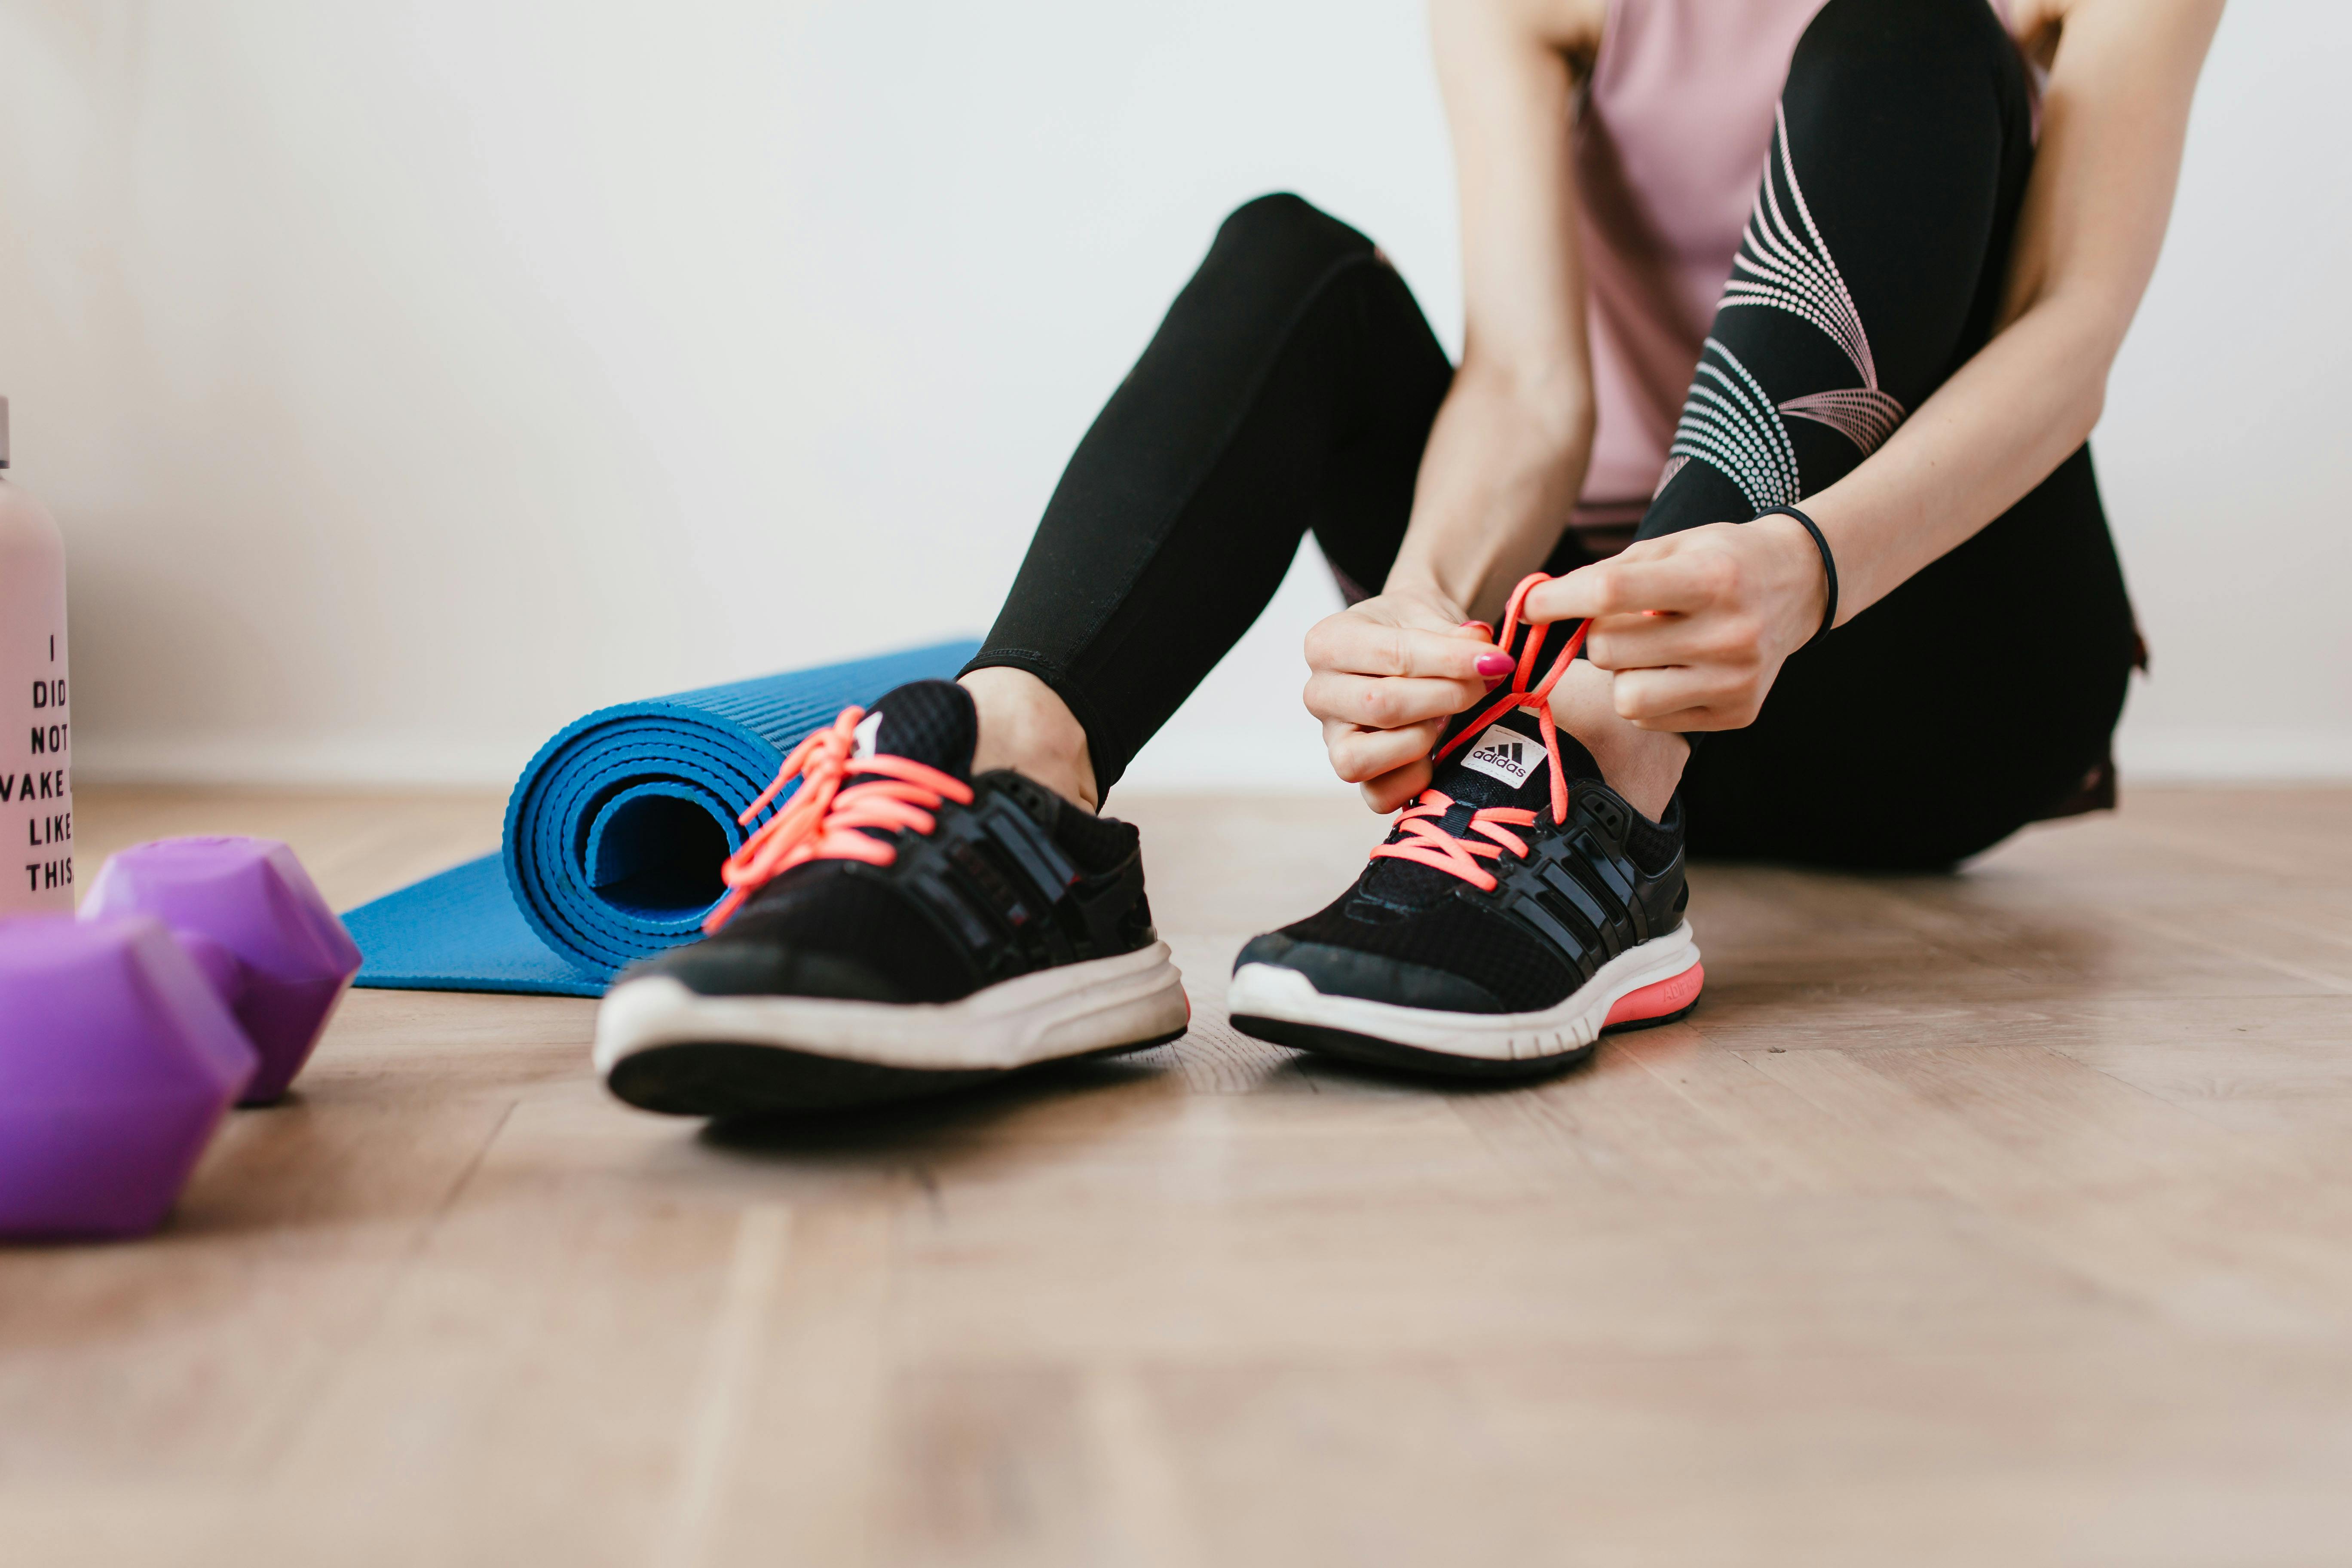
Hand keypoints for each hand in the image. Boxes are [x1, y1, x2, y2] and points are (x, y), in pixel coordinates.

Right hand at [1304, 587, 1513, 811]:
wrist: (1405, 642)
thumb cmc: (1413, 628)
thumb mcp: (1431, 613)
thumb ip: (1456, 636)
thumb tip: (1487, 658)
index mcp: (1327, 643)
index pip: (1393, 655)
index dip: (1451, 661)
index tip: (1495, 661)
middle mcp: (1319, 693)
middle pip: (1380, 706)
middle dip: (1445, 697)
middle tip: (1482, 685)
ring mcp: (1332, 737)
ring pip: (1362, 759)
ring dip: (1420, 739)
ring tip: (1446, 716)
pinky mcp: (1354, 771)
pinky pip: (1378, 795)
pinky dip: (1414, 778)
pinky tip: (1436, 749)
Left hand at [1521, 516, 1827, 730]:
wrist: (1797, 584)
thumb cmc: (1719, 560)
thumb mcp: (1670, 547)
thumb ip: (1606, 574)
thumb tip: (1538, 608)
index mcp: (1712, 578)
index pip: (1612, 593)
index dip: (1559, 602)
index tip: (1529, 607)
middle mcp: (1729, 633)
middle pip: (1609, 651)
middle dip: (1598, 636)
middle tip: (1622, 621)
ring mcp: (1736, 681)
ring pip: (1626, 697)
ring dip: (1621, 673)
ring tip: (1651, 649)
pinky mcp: (1738, 714)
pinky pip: (1650, 720)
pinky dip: (1646, 696)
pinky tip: (1675, 669)